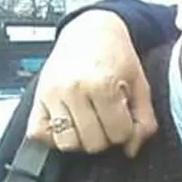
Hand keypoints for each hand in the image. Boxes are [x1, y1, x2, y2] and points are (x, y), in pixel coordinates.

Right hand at [25, 11, 156, 156]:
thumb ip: (144, 119)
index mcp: (103, 85)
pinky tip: (70, 123)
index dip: (126, 131)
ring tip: (90, 122)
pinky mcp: (37, 98)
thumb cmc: (117, 56)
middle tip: (107, 119)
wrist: (91, 31)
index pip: (118, 134)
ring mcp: (52, 95)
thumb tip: (131, 150)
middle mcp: (74, 90)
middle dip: (106, 137)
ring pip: (67, 143)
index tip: (124, 117)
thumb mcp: (140, 84)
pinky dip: (54, 136)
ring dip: (82, 140)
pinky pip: (39, 134)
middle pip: (93, 143)